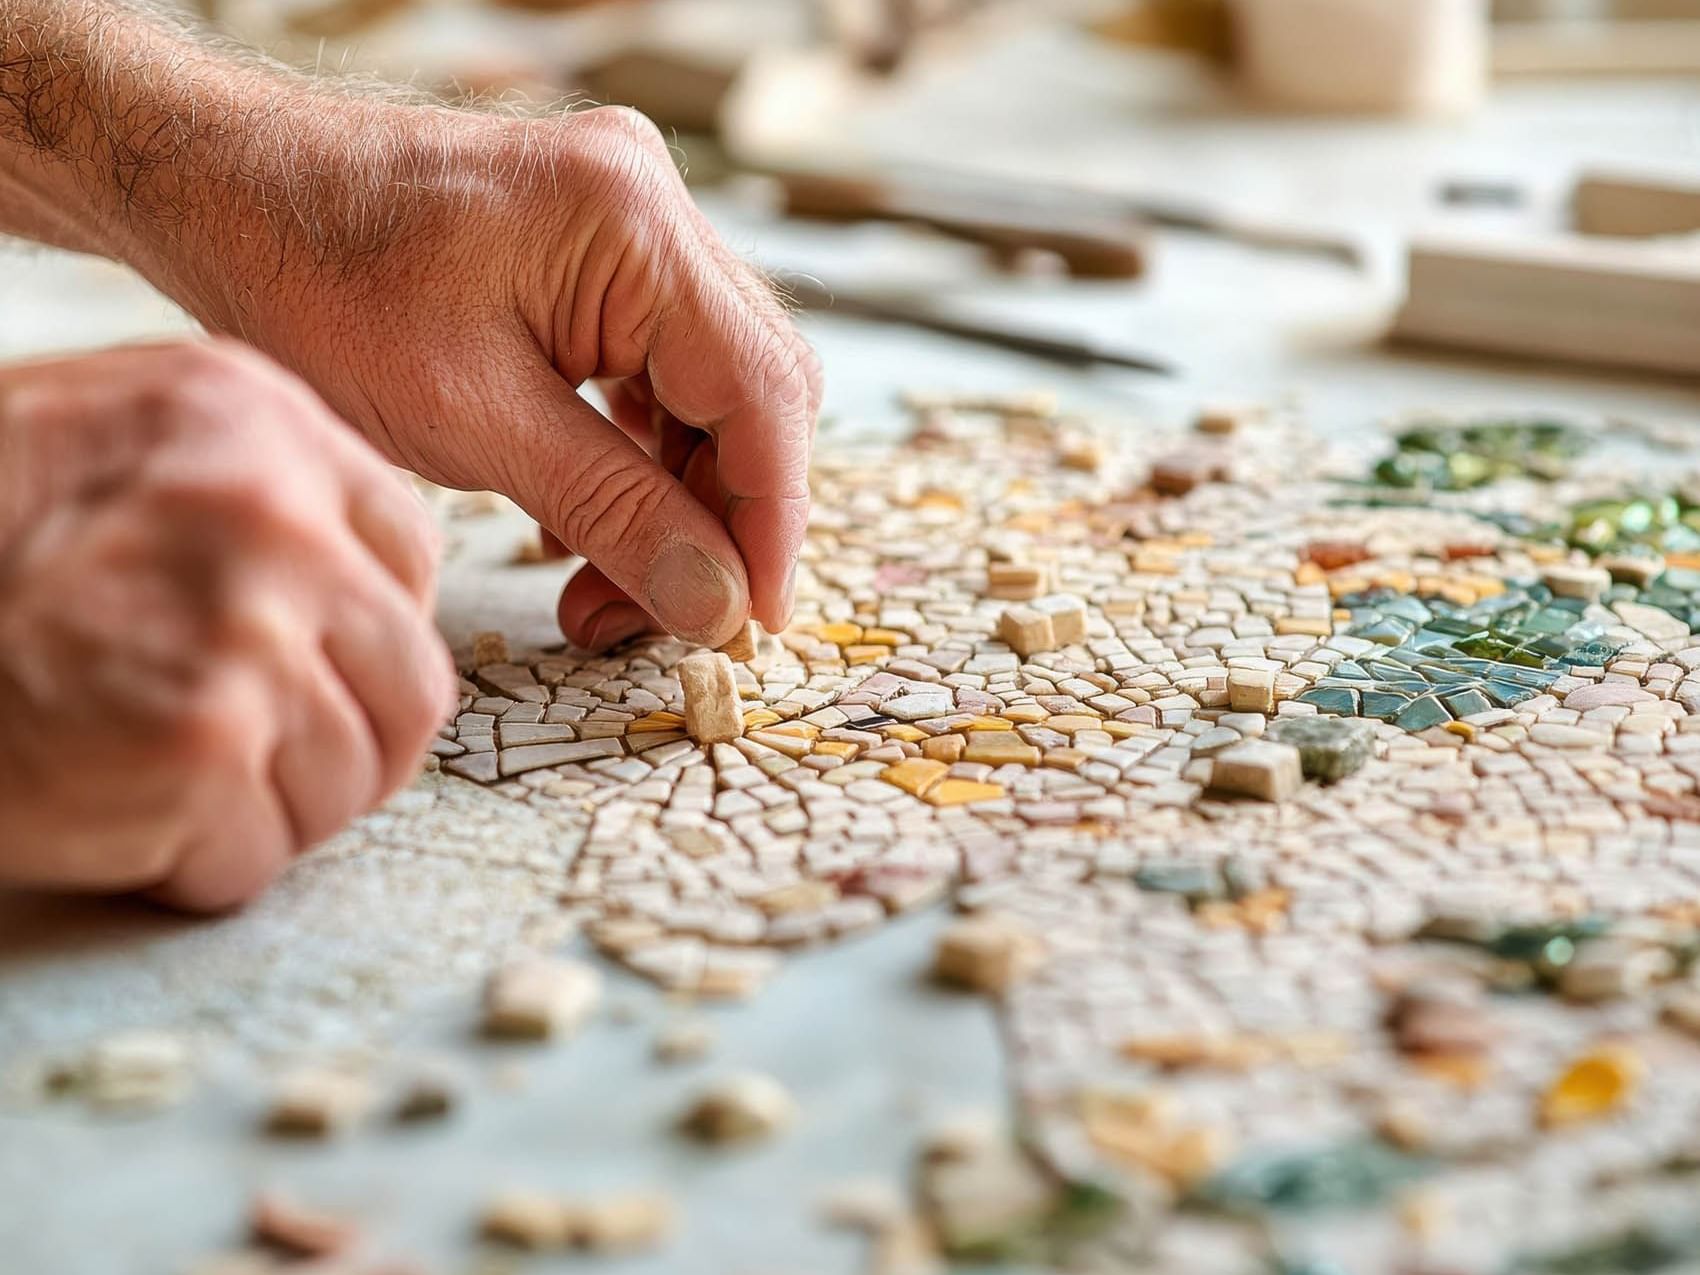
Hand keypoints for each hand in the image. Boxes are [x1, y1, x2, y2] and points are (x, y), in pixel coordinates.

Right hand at [0, 341, 454, 910]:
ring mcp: (240, 627)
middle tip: (249, 763)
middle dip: (344, 748)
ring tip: (156, 779)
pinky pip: (257, 857)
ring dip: (265, 813)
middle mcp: (268, 510)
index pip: (412, 555)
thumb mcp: (112, 445)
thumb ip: (247, 493)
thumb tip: (370, 589)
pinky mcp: (197, 743)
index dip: (366, 638)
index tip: (312, 672)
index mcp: (254, 417)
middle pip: (411, 688)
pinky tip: (111, 816)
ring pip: (351, 784)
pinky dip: (191, 868)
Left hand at [189, 105, 821, 652]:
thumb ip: (614, 511)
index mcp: (631, 225)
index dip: (771, 520)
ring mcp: (628, 226)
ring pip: (711, 392)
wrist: (223, 193)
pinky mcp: (598, 255)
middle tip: (668, 616)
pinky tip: (595, 520)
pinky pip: (659, 371)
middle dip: (720, 519)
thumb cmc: (316, 281)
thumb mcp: (470, 420)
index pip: (762, 392)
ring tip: (605, 590)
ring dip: (677, 501)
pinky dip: (641, 457)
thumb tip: (717, 602)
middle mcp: (652, 208)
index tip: (753, 620)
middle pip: (752, 392)